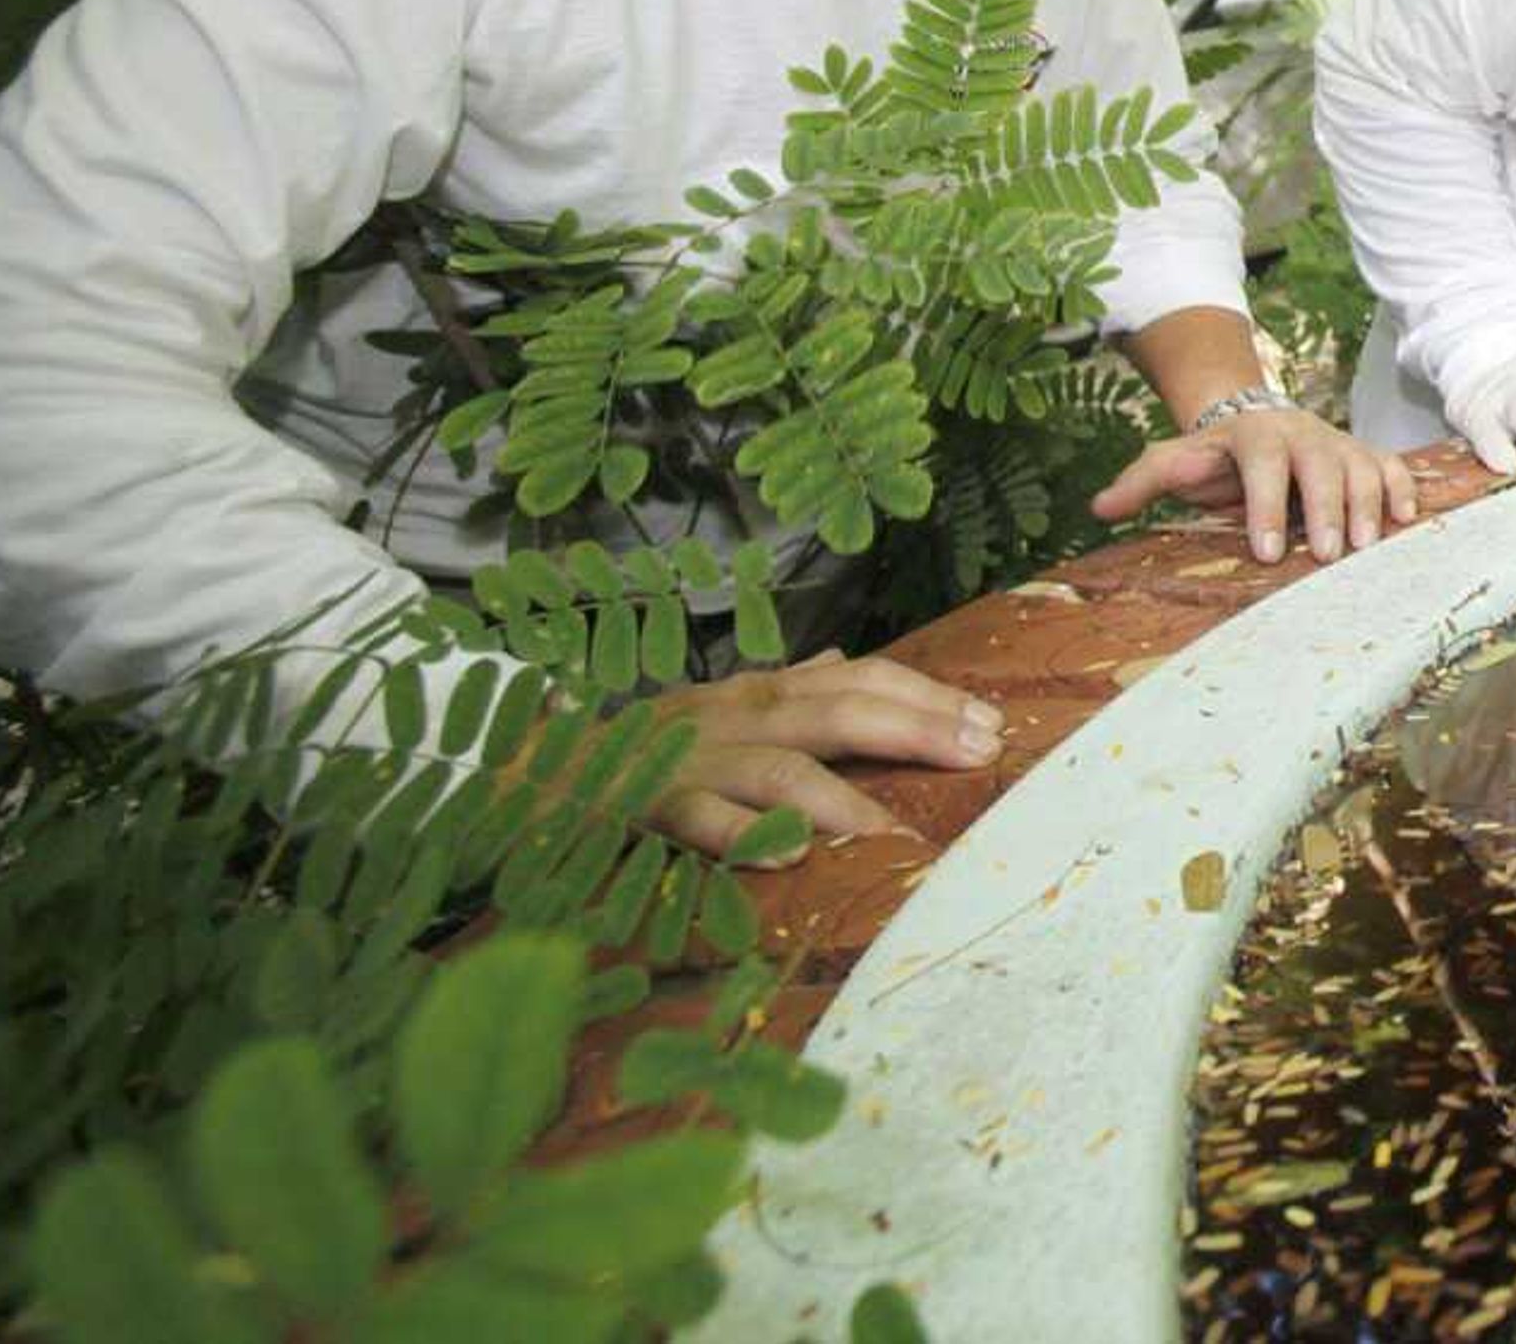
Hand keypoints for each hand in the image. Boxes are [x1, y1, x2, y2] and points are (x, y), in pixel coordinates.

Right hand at [639, 648, 1002, 862]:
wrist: (526, 768)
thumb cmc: (642, 747)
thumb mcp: (720, 708)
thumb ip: (786, 688)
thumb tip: (845, 659)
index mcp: (762, 696)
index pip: (860, 680)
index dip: (927, 698)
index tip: (990, 723)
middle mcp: (737, 717)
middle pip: (839, 711)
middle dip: (915, 729)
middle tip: (978, 754)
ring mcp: (694, 759)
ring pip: (781, 768)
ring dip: (845, 800)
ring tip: (898, 833)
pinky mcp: (646, 805)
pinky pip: (700, 819)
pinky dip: (744, 835)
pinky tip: (787, 856)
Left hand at [1089, 403, 1417, 563]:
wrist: (1256, 421)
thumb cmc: (1215, 458)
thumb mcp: (1175, 461)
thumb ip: (1142, 482)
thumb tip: (1099, 509)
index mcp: (1255, 434)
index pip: (1263, 464)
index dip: (1266, 505)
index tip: (1266, 553)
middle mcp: (1302, 434)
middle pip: (1321, 465)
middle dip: (1325, 510)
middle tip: (1325, 556)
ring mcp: (1339, 444)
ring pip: (1361, 467)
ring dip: (1367, 506)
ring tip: (1364, 549)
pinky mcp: (1366, 456)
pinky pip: (1392, 467)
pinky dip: (1402, 490)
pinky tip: (1405, 522)